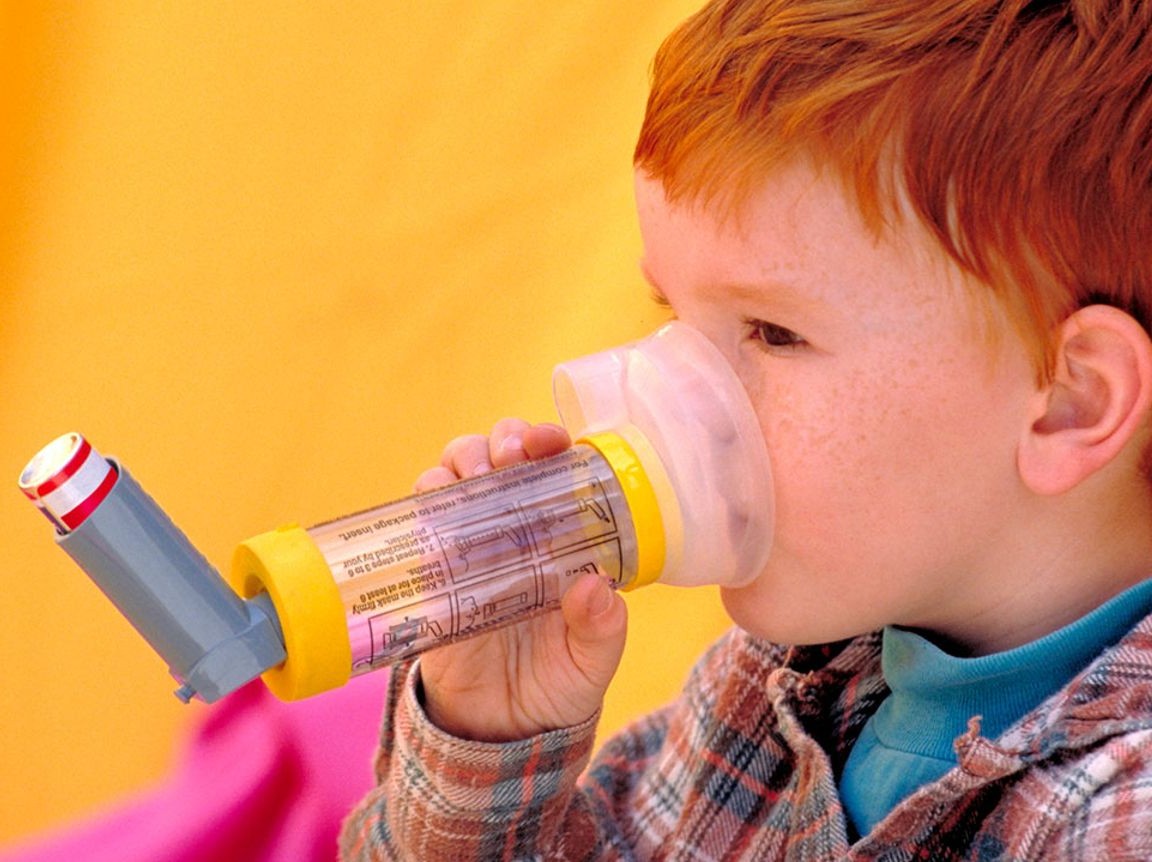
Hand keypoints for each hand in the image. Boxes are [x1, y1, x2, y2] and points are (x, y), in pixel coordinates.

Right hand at [412, 419, 628, 741]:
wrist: (498, 732)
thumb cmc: (557, 684)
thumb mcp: (592, 661)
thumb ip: (601, 628)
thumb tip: (594, 586)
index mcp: (558, 535)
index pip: (553, 468)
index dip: (549, 442)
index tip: (550, 442)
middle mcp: (511, 527)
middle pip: (498, 455)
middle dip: (503, 439)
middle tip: (511, 455)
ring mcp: (467, 544)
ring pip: (454, 474)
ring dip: (461, 460)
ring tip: (475, 476)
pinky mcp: (429, 571)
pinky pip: (419, 522)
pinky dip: (425, 503)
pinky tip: (439, 508)